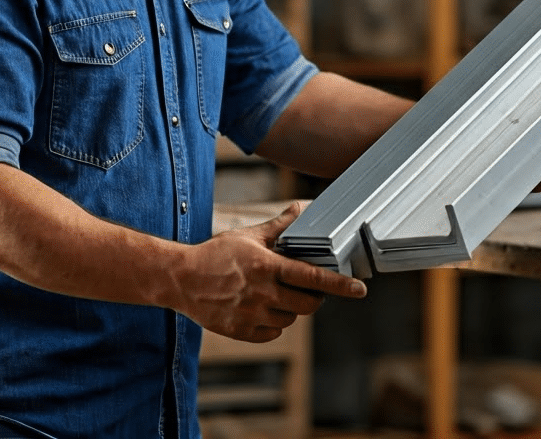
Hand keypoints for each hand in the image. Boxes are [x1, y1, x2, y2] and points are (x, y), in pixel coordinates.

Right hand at [176, 201, 365, 342]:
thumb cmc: (215, 254)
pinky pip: (273, 332)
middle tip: (305, 286)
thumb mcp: (248, 236)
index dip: (339, 284)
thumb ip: (279, 227)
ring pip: (291, 318)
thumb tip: (301, 208)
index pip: (312, 278)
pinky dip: (274, 322)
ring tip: (274, 293)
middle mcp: (261, 293)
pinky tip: (261, 307)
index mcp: (266, 266)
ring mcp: (251, 314)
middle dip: (314, 296)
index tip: (360, 289)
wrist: (180, 279)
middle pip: (308, 304)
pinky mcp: (241, 331)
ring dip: (291, 308)